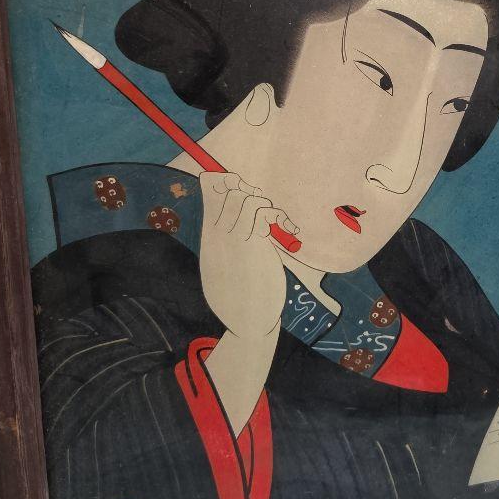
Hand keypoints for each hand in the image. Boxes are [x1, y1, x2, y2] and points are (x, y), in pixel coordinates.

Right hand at [197, 171, 298, 340]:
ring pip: (247, 198)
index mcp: (211, 231)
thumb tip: (245, 211)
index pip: (209, 184)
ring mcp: (231, 236)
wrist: (246, 321)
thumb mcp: (230, 258)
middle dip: (248, 188)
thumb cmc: (242, 292)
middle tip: (263, 211)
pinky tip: (289, 233)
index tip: (242, 190)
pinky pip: (263, 213)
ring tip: (276, 226)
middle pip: (227, 183)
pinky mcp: (250, 244)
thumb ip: (230, 234)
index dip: (224, 176)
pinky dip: (280, 218)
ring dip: (267, 207)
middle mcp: (216, 230)